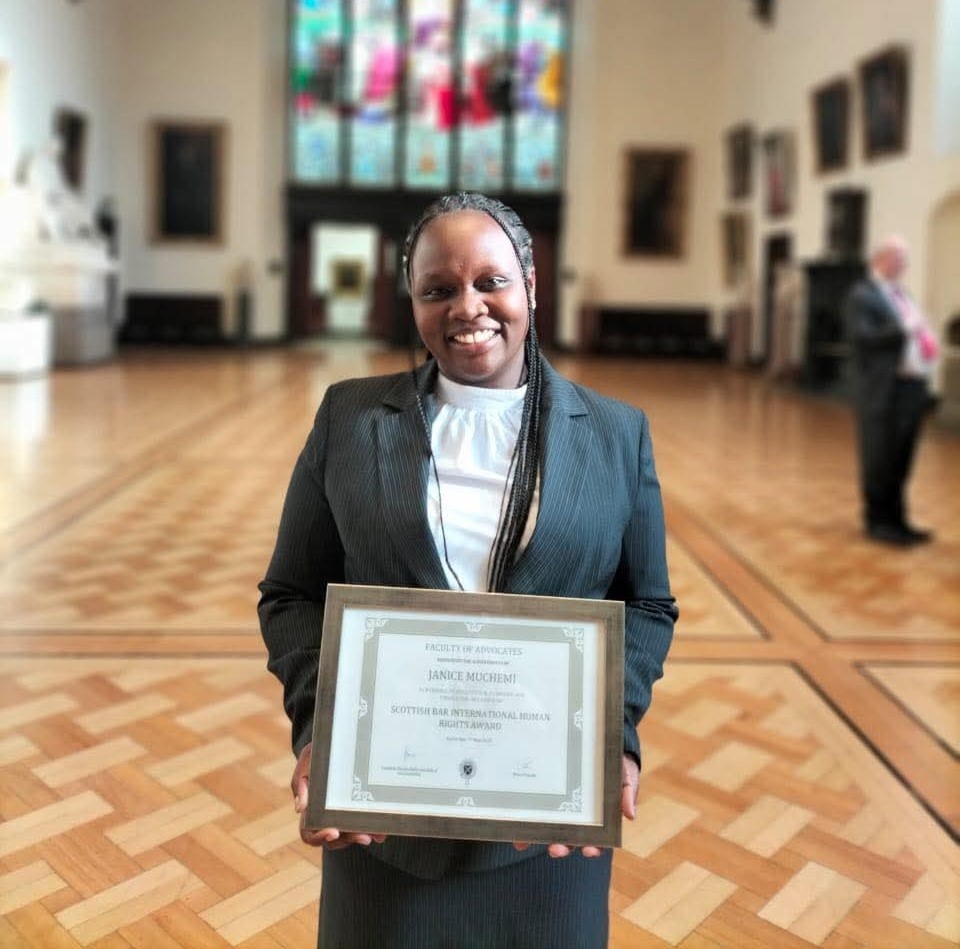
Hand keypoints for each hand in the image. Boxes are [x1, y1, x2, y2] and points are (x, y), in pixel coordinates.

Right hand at [291, 742, 386, 849]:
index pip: (310, 832)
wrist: (339, 736)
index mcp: (311, 809)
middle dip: (349, 840)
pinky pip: (365, 825)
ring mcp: (344, 814)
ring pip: (351, 835)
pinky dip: (374, 830)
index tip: (334, 831)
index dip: (320, 837)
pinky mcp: (359, 808)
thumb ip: (300, 782)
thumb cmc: (320, 750)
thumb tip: (300, 809)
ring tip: (376, 834)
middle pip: (334, 839)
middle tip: (364, 837)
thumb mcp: (308, 759)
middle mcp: (327, 816)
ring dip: (363, 836)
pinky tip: (383, 831)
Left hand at [512, 755, 639, 858]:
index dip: (593, 848)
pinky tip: (513, 827)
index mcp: (599, 818)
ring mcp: (561, 809)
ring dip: (539, 838)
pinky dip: (524, 822)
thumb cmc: (615, 762)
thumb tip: (630, 815)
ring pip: (549, 829)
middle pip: (569, 839)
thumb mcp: (625, 773)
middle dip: (562, 847)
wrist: (598, 741)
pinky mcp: (546, 797)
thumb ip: (627, 792)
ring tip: (527, 841)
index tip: (589, 850)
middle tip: (556, 849)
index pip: (597, 839)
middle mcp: (578, 818)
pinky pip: (535, 812)